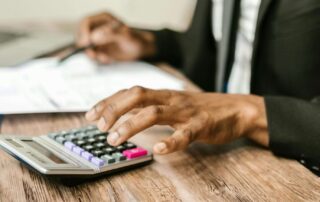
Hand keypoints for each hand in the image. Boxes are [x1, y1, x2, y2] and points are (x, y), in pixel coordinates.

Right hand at [77, 12, 155, 63]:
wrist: (141, 50)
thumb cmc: (135, 39)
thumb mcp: (125, 35)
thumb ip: (110, 34)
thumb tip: (94, 37)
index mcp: (102, 19)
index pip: (86, 22)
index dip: (83, 32)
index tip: (87, 42)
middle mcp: (97, 29)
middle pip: (81, 35)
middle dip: (85, 46)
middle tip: (93, 54)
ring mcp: (97, 41)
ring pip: (85, 47)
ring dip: (92, 54)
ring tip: (105, 57)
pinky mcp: (99, 51)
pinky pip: (93, 56)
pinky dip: (98, 59)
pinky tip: (108, 59)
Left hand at [85, 86, 268, 153]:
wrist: (236, 109)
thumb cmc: (201, 109)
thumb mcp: (173, 104)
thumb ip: (152, 107)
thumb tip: (127, 116)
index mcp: (163, 94)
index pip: (130, 92)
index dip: (109, 101)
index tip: (91, 114)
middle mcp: (171, 99)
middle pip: (137, 96)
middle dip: (114, 109)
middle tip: (100, 126)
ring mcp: (186, 111)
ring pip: (155, 113)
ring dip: (131, 125)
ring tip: (115, 139)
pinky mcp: (202, 125)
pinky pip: (185, 133)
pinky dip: (171, 141)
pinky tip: (158, 150)